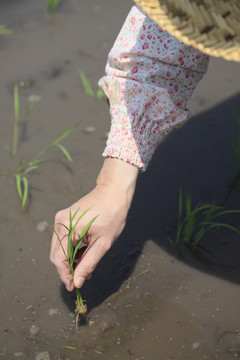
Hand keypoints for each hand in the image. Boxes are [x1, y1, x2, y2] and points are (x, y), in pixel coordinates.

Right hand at [50, 158, 137, 290]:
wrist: (114, 191)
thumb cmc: (112, 214)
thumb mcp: (103, 243)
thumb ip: (88, 263)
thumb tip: (77, 282)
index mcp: (67, 227)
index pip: (59, 258)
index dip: (65, 275)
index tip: (74, 287)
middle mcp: (60, 222)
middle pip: (56, 254)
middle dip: (67, 269)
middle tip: (81, 280)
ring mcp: (61, 219)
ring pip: (60, 248)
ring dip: (71, 261)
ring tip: (86, 269)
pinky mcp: (66, 218)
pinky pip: (64, 240)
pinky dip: (72, 250)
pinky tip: (84, 256)